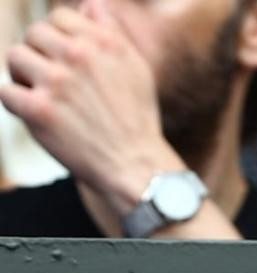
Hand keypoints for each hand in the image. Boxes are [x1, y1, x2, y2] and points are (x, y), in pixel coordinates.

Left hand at [0, 0, 183, 212]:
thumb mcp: (136, 69)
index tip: (66, 60)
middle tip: (52, 81)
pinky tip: (35, 114)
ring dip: (22, 76)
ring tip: (41, 94)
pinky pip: (7, 92)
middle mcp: (79, 57)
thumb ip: (111, 33)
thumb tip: (91, 4)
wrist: (135, 165)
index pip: (60, 17)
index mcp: (103, 43)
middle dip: (39, 55)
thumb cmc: (135, 118)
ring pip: (15, 58)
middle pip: (34, 35)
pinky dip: (16, 103)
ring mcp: (57, 83)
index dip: (58, 38)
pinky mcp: (39, 111)